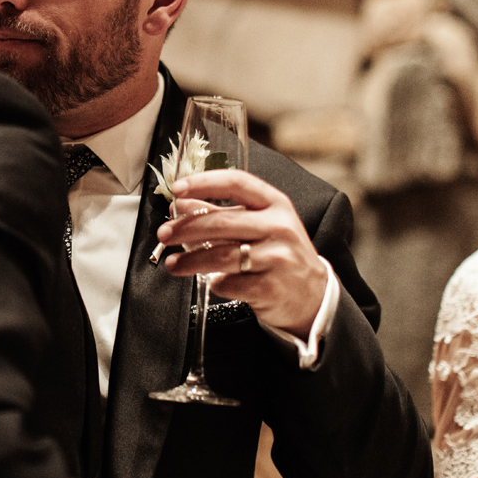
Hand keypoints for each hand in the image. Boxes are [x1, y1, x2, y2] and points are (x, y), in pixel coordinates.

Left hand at [156, 169, 327, 338]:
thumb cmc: (280, 253)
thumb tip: (181, 204)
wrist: (313, 295)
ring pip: (221, 255)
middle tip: (164, 234)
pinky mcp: (271, 287)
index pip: (236, 183)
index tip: (177, 189)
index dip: (203, 183)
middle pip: (222, 222)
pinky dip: (214, 283)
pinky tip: (210, 282)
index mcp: (275, 204)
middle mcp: (278, 227)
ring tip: (173, 263)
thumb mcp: (260, 225)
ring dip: (190, 260)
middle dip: (185, 228)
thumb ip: (223, 213)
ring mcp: (277, 258)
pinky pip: (229, 284)